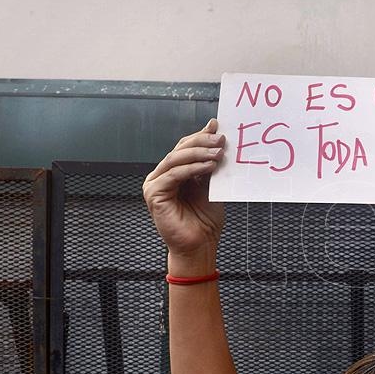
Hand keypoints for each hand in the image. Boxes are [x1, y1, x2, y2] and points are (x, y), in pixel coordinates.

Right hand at [143, 119, 225, 265]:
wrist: (201, 245)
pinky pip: (173, 175)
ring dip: (198, 154)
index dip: (201, 136)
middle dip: (201, 142)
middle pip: (179, 150)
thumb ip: (210, 164)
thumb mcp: (210, 185)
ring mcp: (155, 184)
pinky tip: (208, 167)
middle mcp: (162, 175)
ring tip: (218, 153)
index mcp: (174, 172)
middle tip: (221, 139)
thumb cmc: (205, 219)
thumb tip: (217, 139)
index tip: (218, 128)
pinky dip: (191, 169)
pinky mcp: (154, 195)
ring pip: (175, 159)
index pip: (185, 147)